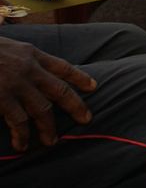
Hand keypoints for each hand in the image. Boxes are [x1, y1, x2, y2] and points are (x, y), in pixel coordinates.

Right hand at [0, 36, 95, 150]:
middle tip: (86, 120)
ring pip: (42, 110)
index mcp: (31, 53)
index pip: (62, 66)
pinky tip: (22, 144)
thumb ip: (17, 55)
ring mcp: (17, 85)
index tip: (93, 87)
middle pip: (60, 90)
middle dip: (76, 106)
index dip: (79, 77)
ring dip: (48, 127)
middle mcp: (29, 68)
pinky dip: (22, 135)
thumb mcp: (5, 43)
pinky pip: (18, 121)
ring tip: (51, 141)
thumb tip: (23, 58)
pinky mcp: (3, 99)